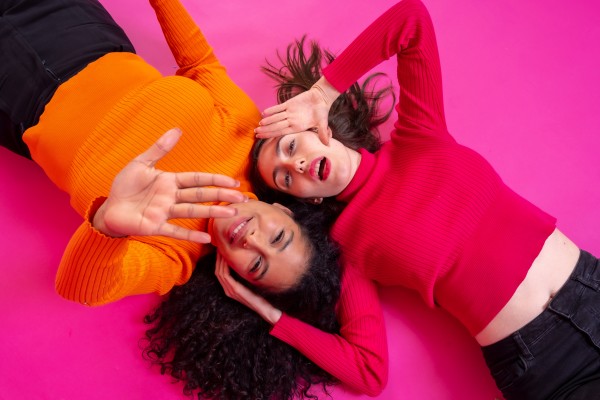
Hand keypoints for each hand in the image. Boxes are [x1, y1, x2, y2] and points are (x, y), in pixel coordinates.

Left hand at [93, 128, 246, 242]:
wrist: (109, 209)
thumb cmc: (125, 187)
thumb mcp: (140, 164)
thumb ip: (159, 148)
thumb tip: (178, 130)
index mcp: (170, 181)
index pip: (197, 179)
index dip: (215, 180)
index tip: (233, 182)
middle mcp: (171, 197)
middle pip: (201, 195)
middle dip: (221, 196)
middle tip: (241, 198)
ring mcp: (165, 212)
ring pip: (193, 211)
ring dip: (212, 212)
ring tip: (231, 213)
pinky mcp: (155, 226)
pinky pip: (175, 231)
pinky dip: (190, 235)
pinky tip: (206, 238)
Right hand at [215, 253, 281, 324]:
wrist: (267, 311)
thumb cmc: (263, 298)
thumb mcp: (254, 284)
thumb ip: (249, 276)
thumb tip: (251, 261)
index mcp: (231, 287)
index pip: (221, 271)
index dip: (220, 260)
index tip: (223, 248)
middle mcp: (228, 289)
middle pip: (218, 270)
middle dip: (218, 258)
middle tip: (220, 245)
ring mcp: (231, 291)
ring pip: (220, 272)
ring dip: (220, 260)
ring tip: (222, 248)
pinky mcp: (235, 291)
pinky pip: (226, 276)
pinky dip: (225, 266)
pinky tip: (228, 258)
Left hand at [255, 77, 338, 144]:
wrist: (321, 98)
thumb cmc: (322, 112)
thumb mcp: (323, 123)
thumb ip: (323, 133)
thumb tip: (328, 144)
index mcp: (297, 127)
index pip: (281, 132)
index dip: (272, 135)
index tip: (263, 139)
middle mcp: (291, 121)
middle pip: (276, 127)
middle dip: (266, 130)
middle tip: (256, 134)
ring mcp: (289, 112)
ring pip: (275, 118)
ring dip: (267, 121)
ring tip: (258, 126)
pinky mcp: (289, 103)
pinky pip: (278, 107)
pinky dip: (271, 110)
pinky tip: (263, 113)